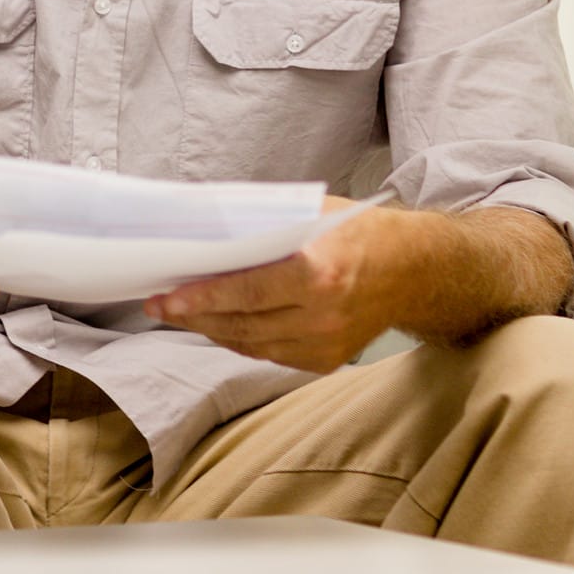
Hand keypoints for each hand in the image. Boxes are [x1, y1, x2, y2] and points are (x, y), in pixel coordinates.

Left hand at [144, 197, 395, 373]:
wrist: (415, 270)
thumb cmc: (358, 231)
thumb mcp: (311, 213)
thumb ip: (262, 223)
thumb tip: (204, 226)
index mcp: (319, 273)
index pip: (246, 292)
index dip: (202, 298)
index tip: (166, 297)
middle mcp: (323, 316)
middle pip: (242, 323)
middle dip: (194, 316)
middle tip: (158, 305)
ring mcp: (326, 344)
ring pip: (251, 345)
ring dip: (211, 329)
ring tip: (179, 313)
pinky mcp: (326, 361)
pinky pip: (269, 354)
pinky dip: (240, 339)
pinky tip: (218, 323)